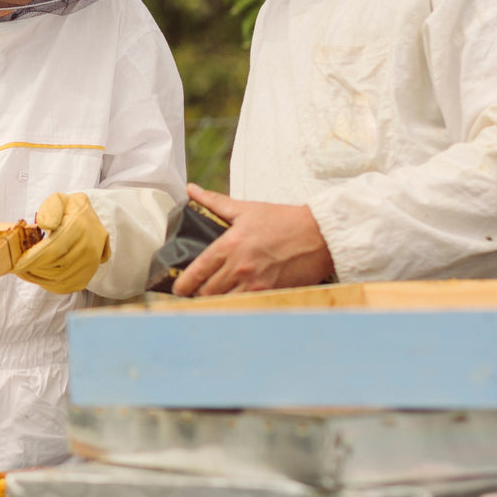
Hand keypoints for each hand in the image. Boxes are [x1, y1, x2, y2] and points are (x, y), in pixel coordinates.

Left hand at [14, 192, 110, 293]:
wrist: (90, 221)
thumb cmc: (69, 210)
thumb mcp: (59, 200)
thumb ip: (51, 209)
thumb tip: (46, 225)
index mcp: (81, 226)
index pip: (54, 249)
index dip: (33, 259)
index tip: (17, 263)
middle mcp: (90, 246)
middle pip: (56, 266)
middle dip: (33, 269)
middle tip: (17, 267)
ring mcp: (91, 264)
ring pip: (60, 279)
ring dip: (39, 278)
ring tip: (25, 270)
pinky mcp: (88, 275)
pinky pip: (66, 286)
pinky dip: (49, 285)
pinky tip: (39, 276)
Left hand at [172, 184, 334, 296]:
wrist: (318, 235)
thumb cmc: (283, 220)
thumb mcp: (246, 208)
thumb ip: (215, 202)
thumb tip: (192, 190)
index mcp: (230, 245)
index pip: (198, 271)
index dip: (183, 283)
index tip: (178, 288)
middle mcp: (240, 267)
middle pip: (207, 291)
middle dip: (197, 294)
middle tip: (194, 292)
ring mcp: (255, 284)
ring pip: (223, 303)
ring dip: (215, 302)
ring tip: (211, 298)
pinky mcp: (270, 293)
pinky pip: (245, 306)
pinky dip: (235, 306)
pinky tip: (232, 303)